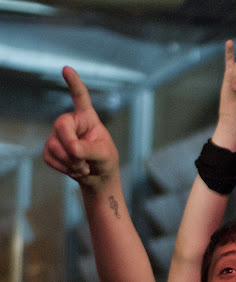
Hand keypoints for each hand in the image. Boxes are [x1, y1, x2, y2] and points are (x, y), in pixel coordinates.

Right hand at [43, 66, 119, 189]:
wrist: (98, 178)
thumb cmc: (105, 161)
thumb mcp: (104, 154)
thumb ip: (90, 149)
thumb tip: (72, 148)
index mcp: (87, 118)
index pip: (80, 97)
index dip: (74, 83)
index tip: (67, 69)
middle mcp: (70, 122)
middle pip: (61, 126)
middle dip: (72, 147)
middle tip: (84, 162)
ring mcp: (57, 135)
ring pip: (54, 146)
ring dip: (71, 162)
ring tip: (83, 166)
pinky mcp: (50, 149)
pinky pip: (50, 158)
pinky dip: (64, 168)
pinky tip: (74, 169)